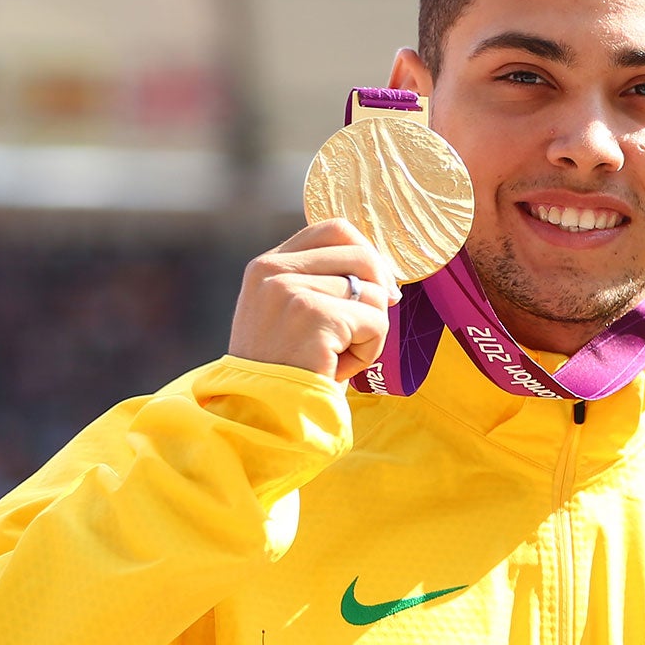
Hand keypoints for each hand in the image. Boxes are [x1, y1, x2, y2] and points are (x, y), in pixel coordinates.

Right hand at [229, 219, 398, 382]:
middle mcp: (274, 270)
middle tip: (366, 328)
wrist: (263, 414)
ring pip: (373, 294)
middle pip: (362, 256)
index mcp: (267, 265)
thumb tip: (382, 271)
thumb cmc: (287, 369)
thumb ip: (320, 282)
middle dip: (378, 294)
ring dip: (368, 333)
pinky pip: (375, 323)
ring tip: (335, 356)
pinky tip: (337, 367)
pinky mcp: (314, 315)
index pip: (334, 230)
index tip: (377, 286)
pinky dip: (368, 352)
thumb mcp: (292, 314)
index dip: (367, 253)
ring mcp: (291, 290)